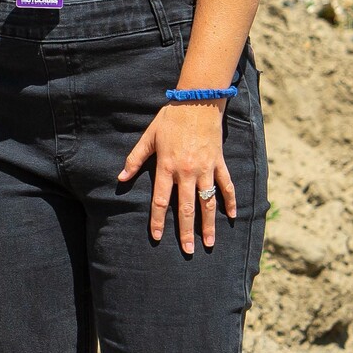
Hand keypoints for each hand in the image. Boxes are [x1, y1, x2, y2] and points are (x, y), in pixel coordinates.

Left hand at [119, 102, 238, 253]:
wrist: (198, 102)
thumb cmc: (170, 119)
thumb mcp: (149, 137)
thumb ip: (135, 159)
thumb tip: (121, 178)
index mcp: (167, 167)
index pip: (160, 201)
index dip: (157, 220)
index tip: (156, 237)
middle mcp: (187, 172)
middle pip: (186, 208)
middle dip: (186, 232)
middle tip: (188, 251)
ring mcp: (205, 169)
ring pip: (208, 202)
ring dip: (209, 224)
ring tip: (209, 242)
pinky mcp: (219, 163)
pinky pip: (226, 185)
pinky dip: (230, 201)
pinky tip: (232, 216)